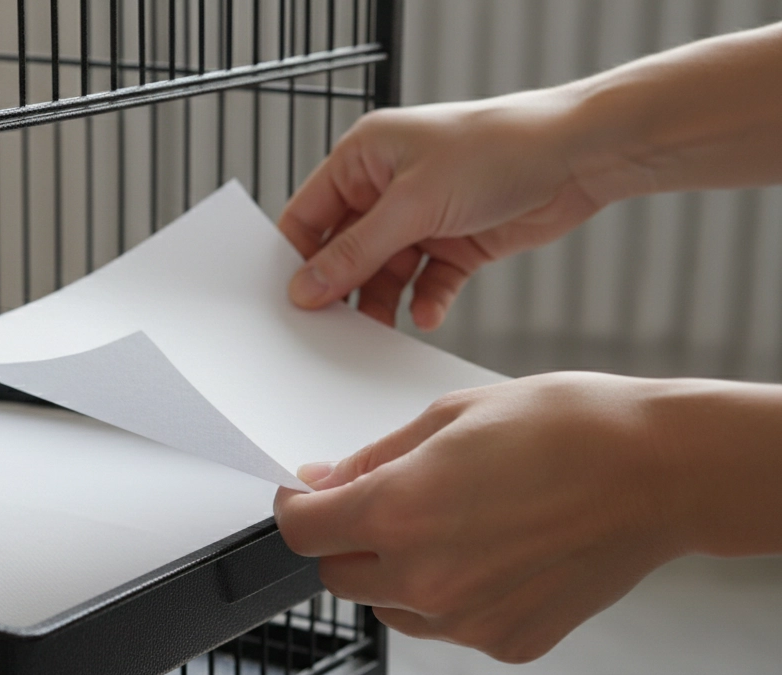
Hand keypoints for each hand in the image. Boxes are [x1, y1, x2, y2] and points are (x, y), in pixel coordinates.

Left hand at [273, 373, 687, 662]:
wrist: (659, 470)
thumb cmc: (564, 428)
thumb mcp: (448, 417)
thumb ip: (374, 459)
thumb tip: (324, 482)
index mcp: (398, 512)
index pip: (301, 531)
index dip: (297, 508)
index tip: (307, 495)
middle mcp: (424, 578)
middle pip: (337, 575)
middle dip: (346, 539)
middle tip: (385, 501)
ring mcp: (466, 620)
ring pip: (389, 606)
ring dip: (395, 571)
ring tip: (454, 522)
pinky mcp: (506, 642)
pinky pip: (446, 625)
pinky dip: (450, 595)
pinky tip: (493, 551)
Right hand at [279, 89, 608, 329]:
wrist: (579, 156)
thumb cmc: (497, 150)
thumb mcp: (412, 206)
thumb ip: (355, 253)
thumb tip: (306, 287)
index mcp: (363, 157)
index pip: (309, 214)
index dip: (296, 258)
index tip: (290, 301)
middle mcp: (387, 186)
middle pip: (345, 250)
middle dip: (342, 287)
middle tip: (331, 328)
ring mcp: (422, 216)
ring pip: (384, 273)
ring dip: (383, 302)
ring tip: (380, 330)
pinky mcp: (456, 243)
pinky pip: (425, 282)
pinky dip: (425, 300)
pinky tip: (427, 314)